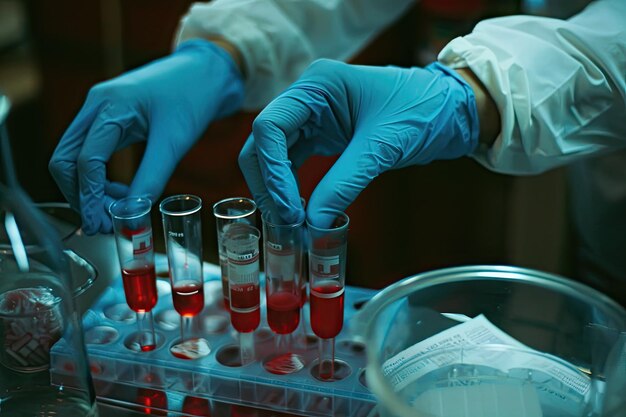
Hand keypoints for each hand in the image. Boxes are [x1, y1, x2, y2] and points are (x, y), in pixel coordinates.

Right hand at [49, 39, 243, 233]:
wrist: (207, 73)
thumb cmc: (194, 96)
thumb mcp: (174, 142)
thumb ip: (151, 178)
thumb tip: (133, 216)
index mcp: (110, 105)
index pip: (85, 160)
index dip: (90, 197)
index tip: (102, 224)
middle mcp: (96, 105)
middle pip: (66, 159)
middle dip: (81, 195)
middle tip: (102, 224)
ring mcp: (100, 110)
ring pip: (74, 157)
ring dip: (88, 188)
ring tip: (116, 210)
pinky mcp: (110, 118)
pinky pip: (90, 152)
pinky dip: (98, 177)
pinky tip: (119, 193)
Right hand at [238, 59, 478, 226]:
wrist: (452, 110)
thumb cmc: (425, 111)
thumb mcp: (383, 147)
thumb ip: (345, 183)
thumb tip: (313, 224)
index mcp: (318, 84)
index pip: (270, 126)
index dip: (272, 171)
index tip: (288, 208)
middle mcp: (308, 97)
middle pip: (264, 143)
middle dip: (270, 183)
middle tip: (285, 221)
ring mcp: (313, 115)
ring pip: (275, 155)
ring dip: (277, 188)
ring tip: (291, 223)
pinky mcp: (323, 134)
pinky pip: (294, 161)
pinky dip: (292, 186)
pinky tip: (301, 210)